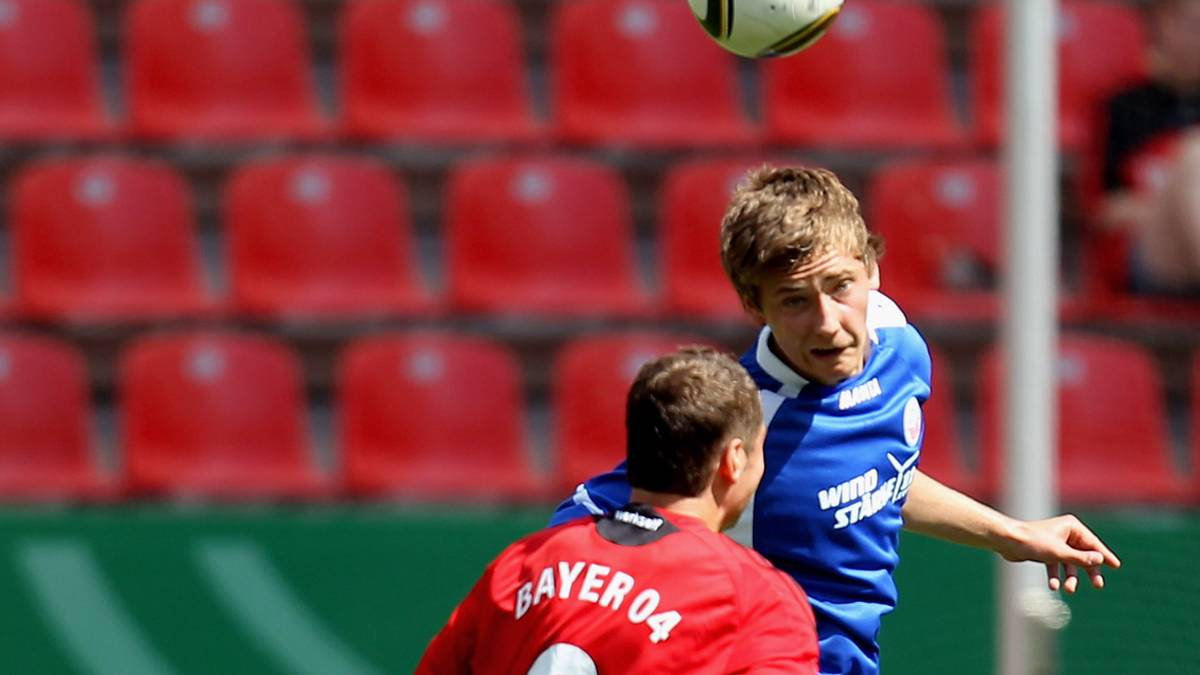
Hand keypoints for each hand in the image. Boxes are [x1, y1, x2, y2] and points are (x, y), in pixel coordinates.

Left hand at [994, 514, 1121, 593]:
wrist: (1006, 541)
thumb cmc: (1032, 542)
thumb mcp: (1059, 553)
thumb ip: (1080, 558)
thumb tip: (1099, 559)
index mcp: (1071, 527)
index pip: (1093, 544)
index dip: (1104, 556)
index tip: (1116, 566)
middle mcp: (1065, 533)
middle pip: (1083, 554)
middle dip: (1089, 570)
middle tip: (1098, 585)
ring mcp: (1055, 542)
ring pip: (1069, 563)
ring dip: (1070, 577)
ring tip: (1069, 590)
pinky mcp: (1045, 552)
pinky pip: (1056, 566)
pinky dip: (1056, 576)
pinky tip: (1054, 586)